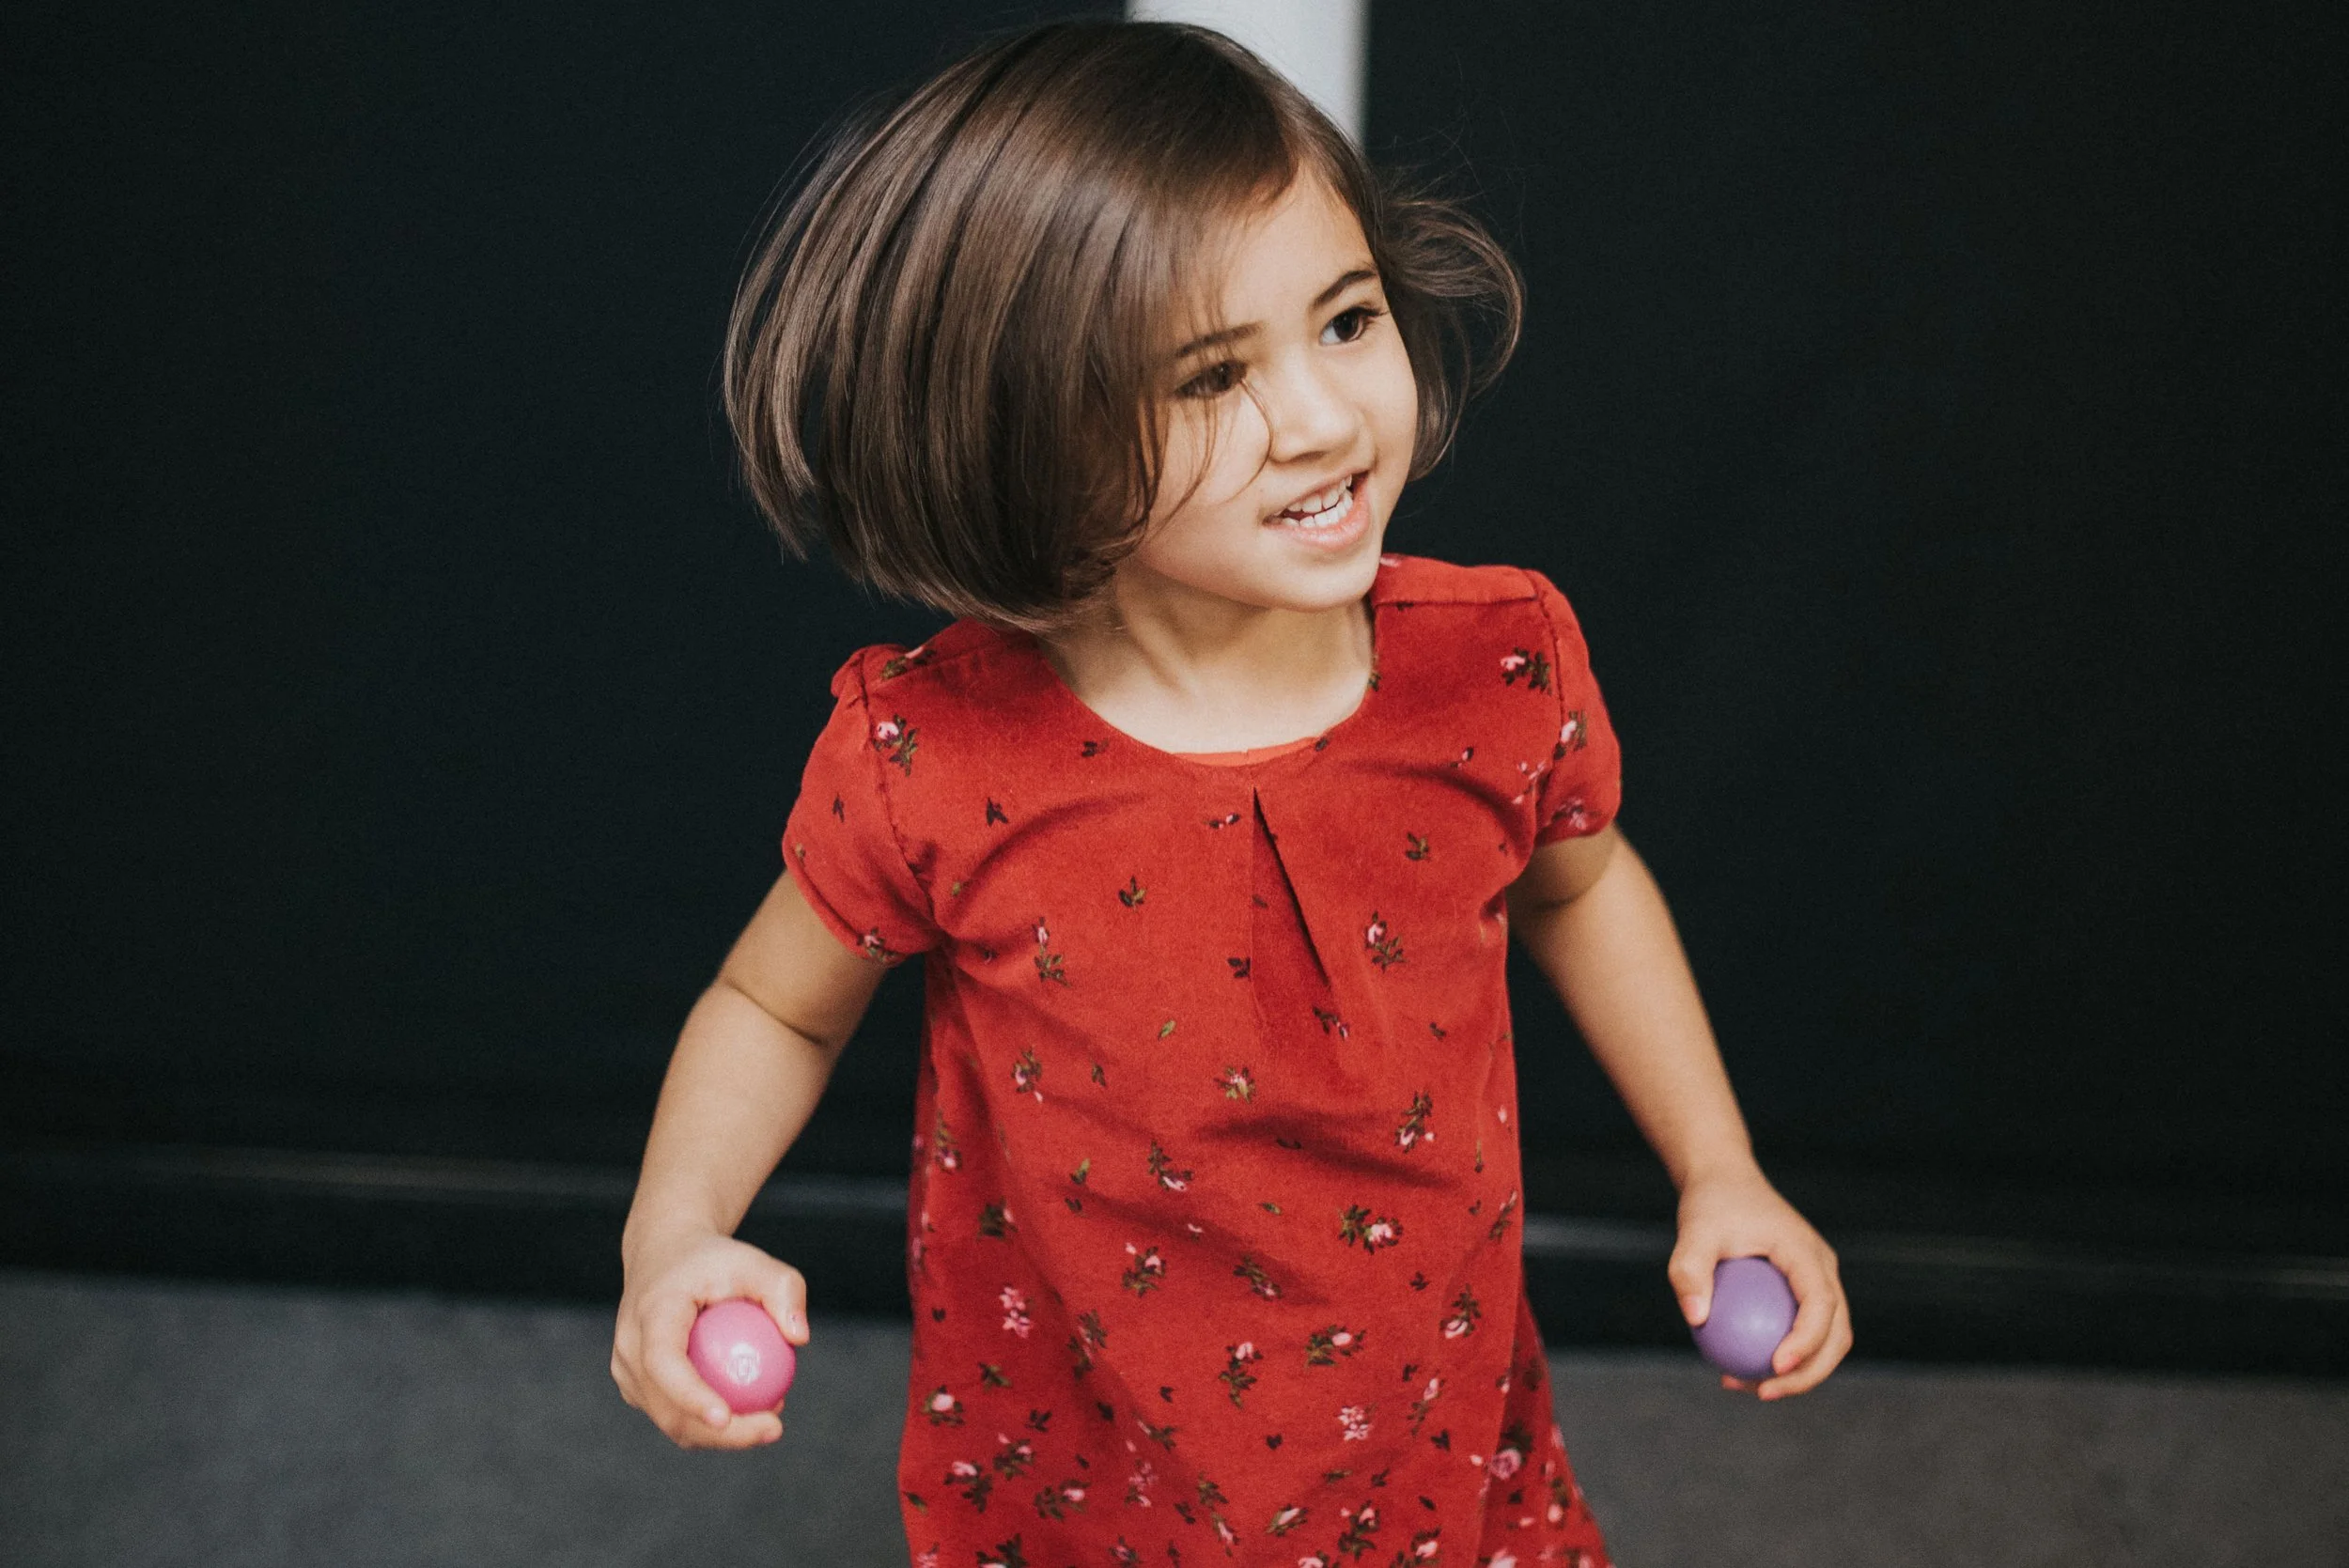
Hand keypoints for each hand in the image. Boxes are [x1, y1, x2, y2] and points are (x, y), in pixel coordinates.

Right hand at [611, 1228, 808, 1448]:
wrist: (666, 1256)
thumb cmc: (715, 1260)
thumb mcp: (753, 1260)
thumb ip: (784, 1288)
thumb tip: (800, 1338)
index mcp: (650, 1314)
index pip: (663, 1363)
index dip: (689, 1395)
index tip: (726, 1417)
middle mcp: (629, 1348)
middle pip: (667, 1408)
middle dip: (721, 1434)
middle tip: (774, 1428)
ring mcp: (628, 1372)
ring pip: (672, 1421)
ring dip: (722, 1435)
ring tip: (771, 1417)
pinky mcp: (638, 1387)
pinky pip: (675, 1415)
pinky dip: (711, 1424)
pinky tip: (752, 1409)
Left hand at [1669, 1165, 1850, 1400]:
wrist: (1723, 1181)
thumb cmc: (1710, 1204)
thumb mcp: (1693, 1231)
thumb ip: (1690, 1269)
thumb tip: (1695, 1319)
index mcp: (1808, 1253)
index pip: (1821, 1304)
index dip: (1807, 1341)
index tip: (1775, 1367)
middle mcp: (1822, 1269)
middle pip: (1836, 1333)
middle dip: (1809, 1372)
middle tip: (1762, 1392)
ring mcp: (1817, 1281)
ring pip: (1825, 1340)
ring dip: (1797, 1372)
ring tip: (1744, 1386)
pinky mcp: (1801, 1291)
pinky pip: (1800, 1331)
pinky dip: (1779, 1355)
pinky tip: (1735, 1369)